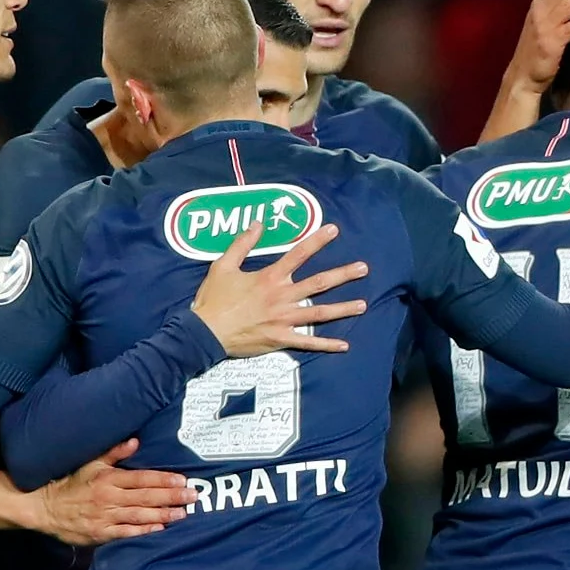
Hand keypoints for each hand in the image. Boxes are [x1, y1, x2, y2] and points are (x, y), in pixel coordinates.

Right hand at [32, 439, 192, 544]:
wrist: (46, 508)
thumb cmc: (72, 484)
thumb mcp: (91, 463)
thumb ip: (114, 453)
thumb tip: (135, 441)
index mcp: (109, 478)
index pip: (142, 478)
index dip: (163, 479)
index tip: (182, 480)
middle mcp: (110, 497)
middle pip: (146, 496)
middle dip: (171, 497)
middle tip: (193, 497)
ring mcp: (106, 516)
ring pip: (140, 515)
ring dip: (163, 515)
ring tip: (183, 514)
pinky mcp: (101, 533)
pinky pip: (126, 533)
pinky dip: (143, 531)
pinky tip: (160, 530)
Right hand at [189, 220, 370, 357]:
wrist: (205, 332)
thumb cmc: (213, 299)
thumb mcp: (223, 265)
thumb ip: (242, 243)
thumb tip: (258, 223)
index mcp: (270, 277)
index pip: (299, 254)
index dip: (317, 240)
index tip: (334, 230)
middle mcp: (283, 297)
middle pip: (320, 283)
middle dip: (343, 274)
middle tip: (364, 268)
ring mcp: (284, 319)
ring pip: (320, 313)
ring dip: (343, 308)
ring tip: (363, 305)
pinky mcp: (281, 339)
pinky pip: (308, 342)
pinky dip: (326, 345)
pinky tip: (344, 346)